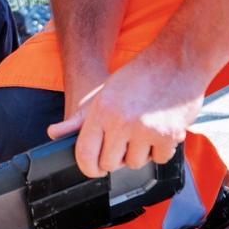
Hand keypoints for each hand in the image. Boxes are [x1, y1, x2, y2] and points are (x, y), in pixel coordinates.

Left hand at [48, 53, 206, 176]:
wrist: (175, 60)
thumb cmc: (138, 76)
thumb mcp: (104, 93)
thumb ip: (79, 118)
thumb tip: (53, 133)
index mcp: (101, 111)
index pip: (85, 153)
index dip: (88, 166)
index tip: (94, 168)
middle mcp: (121, 122)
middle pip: (110, 164)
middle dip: (116, 158)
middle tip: (124, 143)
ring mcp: (145, 130)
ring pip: (136, 163)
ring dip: (140, 153)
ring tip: (144, 131)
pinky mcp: (168, 135)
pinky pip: (160, 158)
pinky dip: (161, 149)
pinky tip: (160, 130)